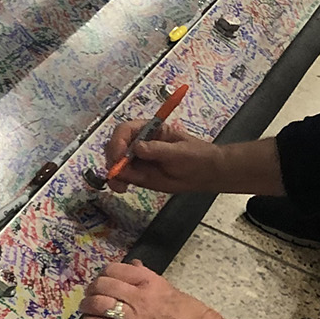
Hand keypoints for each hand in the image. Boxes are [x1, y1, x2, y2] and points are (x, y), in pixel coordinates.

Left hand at [79, 260, 221, 318]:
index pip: (116, 269)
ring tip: (86, 309)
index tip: (102, 280)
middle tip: (90, 295)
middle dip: (91, 289)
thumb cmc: (196, 318)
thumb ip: (149, 279)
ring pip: (98, 304)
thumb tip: (133, 265)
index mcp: (152, 282)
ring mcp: (134, 318)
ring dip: (87, 305)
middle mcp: (140, 297)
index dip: (104, 274)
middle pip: (102, 285)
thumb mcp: (173, 290)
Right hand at [101, 118, 222, 192]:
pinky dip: (116, 182)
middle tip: (117, 174)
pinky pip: (120, 176)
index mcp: (148, 129)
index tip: (119, 156)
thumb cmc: (196, 156)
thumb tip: (136, 148)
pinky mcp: (136, 173)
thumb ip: (158, 149)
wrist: (206, 174)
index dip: (118, 141)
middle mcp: (137, 142)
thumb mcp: (180, 151)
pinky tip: (121, 189)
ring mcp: (136, 158)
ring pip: (114, 163)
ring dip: (113, 174)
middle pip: (114, 146)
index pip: (125, 130)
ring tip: (121, 186)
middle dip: (113, 159)